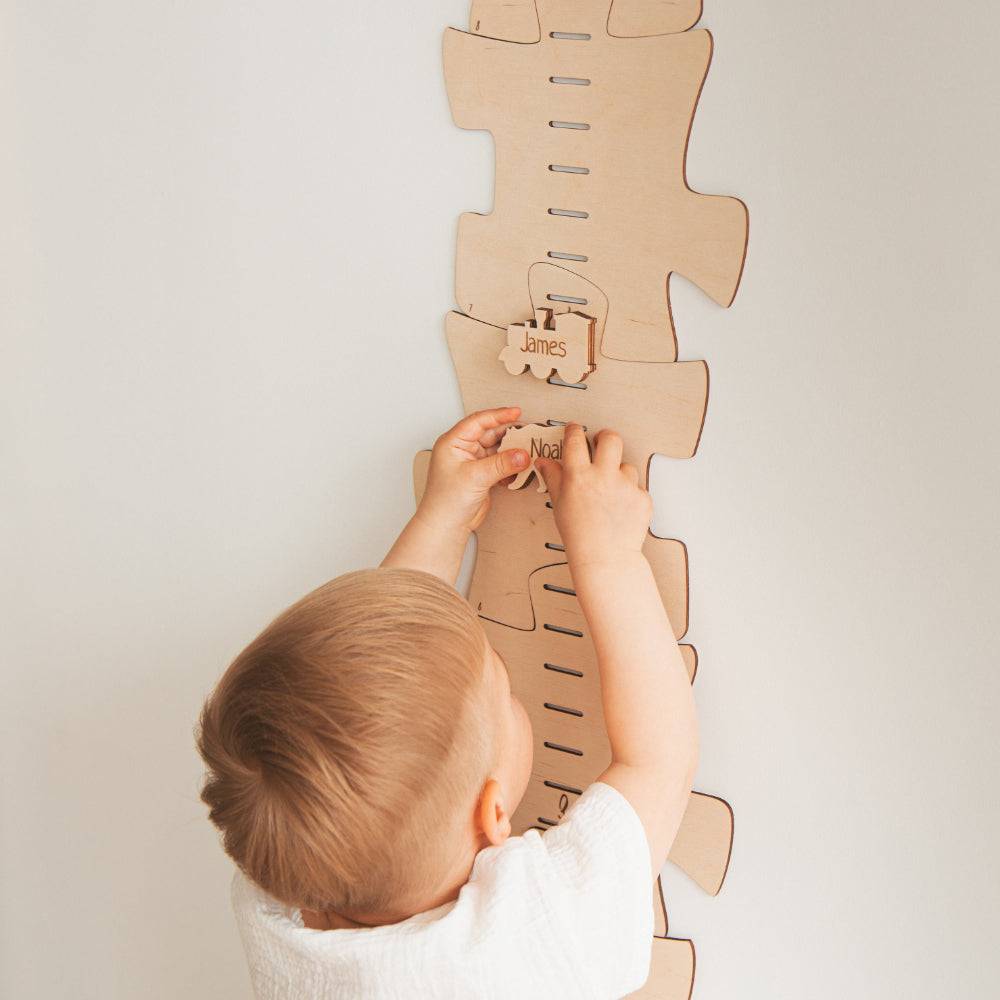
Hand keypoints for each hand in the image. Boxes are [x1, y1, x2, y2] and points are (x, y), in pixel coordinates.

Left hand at [417, 407, 529, 537]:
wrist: (445, 525)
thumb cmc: (445, 501)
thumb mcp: (475, 477)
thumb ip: (501, 464)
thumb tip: (522, 454)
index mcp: (453, 442)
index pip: (478, 421)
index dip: (499, 415)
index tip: (517, 413)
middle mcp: (463, 449)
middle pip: (491, 434)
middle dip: (510, 435)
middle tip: (528, 434)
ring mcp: (473, 462)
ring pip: (498, 450)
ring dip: (512, 452)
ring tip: (527, 452)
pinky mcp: (482, 475)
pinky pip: (501, 464)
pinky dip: (511, 466)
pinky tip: (519, 470)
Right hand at [536, 424, 651, 566]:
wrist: (605, 558)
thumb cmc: (580, 536)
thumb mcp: (559, 504)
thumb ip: (553, 477)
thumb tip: (544, 462)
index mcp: (579, 476)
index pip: (575, 440)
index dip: (574, 430)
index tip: (574, 430)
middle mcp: (604, 477)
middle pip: (610, 438)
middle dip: (604, 437)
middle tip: (600, 442)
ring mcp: (626, 486)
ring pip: (626, 465)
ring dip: (618, 473)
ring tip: (610, 491)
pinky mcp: (642, 497)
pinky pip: (637, 487)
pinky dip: (629, 494)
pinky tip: (620, 508)